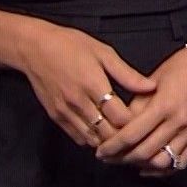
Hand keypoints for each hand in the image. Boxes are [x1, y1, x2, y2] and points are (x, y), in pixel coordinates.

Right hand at [11, 19, 157, 148]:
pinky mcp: (56, 117)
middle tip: (137, 132)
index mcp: (94, 85)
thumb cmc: (71, 45)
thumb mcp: (104, 53)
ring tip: (121, 135)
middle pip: (107, 133)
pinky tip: (101, 131)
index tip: (145, 119)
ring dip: (108, 140)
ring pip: (92, 139)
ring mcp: (65, 112)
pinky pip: (77, 137)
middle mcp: (78, 102)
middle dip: (124, 136)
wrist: (34, 48)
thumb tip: (151, 87)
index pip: (120, 116)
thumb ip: (127, 74)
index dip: (135, 122)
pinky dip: (91, 138)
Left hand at [95, 33, 186, 175]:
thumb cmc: (182, 67)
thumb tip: (120, 128)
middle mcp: (179, 122)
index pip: (132, 134)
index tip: (100, 150)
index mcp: (164, 105)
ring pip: (162, 162)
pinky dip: (162, 170)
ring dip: (141, 165)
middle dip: (121, 158)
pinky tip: (148, 167)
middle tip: (108, 158)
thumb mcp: (153, 80)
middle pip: (144, 152)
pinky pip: (180, 162)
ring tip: (128, 160)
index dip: (112, 146)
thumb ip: (137, 106)